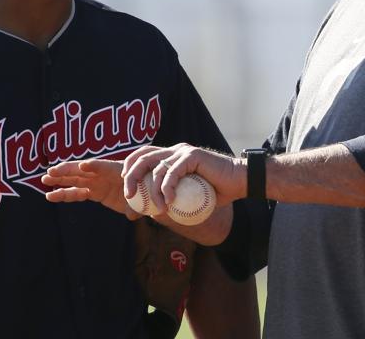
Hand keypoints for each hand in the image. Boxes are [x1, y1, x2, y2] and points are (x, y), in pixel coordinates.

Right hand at [42, 159, 141, 219]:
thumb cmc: (145, 192)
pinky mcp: (94, 192)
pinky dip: (64, 194)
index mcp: (117, 171)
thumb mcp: (143, 198)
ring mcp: (97, 182)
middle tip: (52, 171)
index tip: (83, 166)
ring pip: (75, 180)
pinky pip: (76, 192)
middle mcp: (104, 174)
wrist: (145, 193)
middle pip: (83, 171)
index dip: (94, 166)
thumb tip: (131, 214)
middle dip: (68, 170)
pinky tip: (50, 196)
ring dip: (60, 179)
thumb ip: (135, 205)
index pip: (104, 167)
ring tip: (44, 180)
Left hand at [123, 144, 245, 215]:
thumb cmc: (214, 192)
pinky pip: (172, 171)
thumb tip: (150, 214)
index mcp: (171, 156)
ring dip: (152, 190)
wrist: (239, 182)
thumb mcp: (186, 197)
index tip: (125, 184)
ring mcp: (183, 152)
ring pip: (156, 167)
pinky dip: (167, 187)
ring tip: (157, 208)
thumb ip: (170, 199)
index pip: (143, 154)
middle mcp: (174, 151)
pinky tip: (169, 201)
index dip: (129, 166)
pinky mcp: (192, 156)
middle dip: (132, 176)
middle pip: (143, 157)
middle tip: (129, 195)